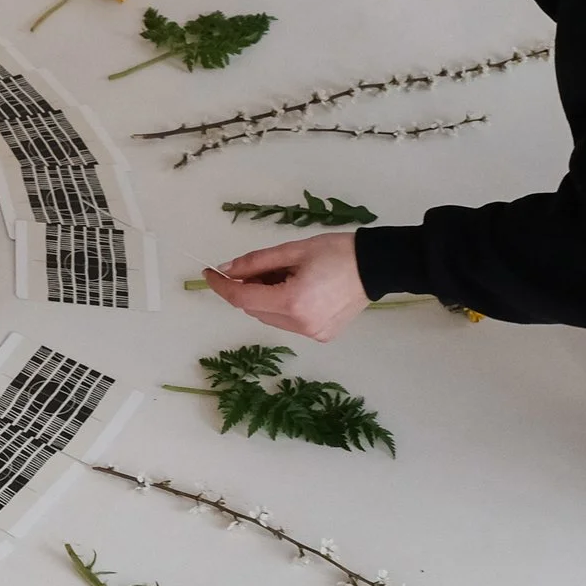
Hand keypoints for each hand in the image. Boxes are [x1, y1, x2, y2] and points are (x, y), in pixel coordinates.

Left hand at [200, 232, 369, 341]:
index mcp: (292, 302)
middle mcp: (301, 325)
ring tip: (284, 275)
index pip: (242, 299)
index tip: (209, 273)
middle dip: (248, 289)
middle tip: (257, 268)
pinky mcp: (322, 335)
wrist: (375, 265)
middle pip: (255, 310)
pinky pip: (289, 322)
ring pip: (270, 318)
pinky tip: (298, 288)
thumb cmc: (337, 252)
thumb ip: (256, 262)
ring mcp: (312, 333)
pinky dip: (283, 307)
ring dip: (265, 298)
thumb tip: (227, 270)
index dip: (222, 286)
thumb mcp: (292, 250)